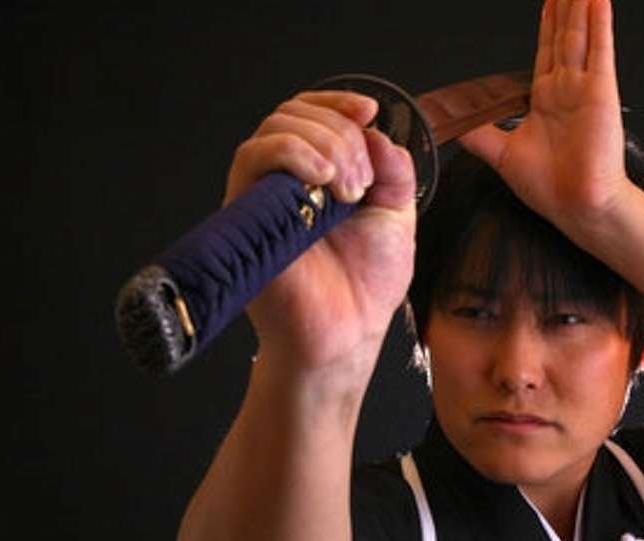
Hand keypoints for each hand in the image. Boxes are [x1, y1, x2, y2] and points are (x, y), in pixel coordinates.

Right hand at [224, 91, 416, 369]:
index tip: (370, 111)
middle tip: (363, 180)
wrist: (346, 334)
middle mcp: (288, 182)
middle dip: (340, 133)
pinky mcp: (246, 213)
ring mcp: (265, 196)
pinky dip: (292, 154)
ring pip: (274, 130)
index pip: (315, 115)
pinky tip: (324, 180)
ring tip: (348, 188)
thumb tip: (376, 132)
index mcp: (321, 177)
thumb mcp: (397, 215)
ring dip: (323, 144)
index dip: (340, 103)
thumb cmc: (366, 285)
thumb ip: (394, 170)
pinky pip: (254, 159)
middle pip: (296, 115)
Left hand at [459, 0, 630, 231]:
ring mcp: (584, 89)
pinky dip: (600, 24)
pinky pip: (599, 51)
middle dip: (564, 7)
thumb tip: (454, 122)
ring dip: (580, 6)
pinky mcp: (600, 92)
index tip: (548, 1)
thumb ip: (479, 134)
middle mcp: (566, 90)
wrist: (577, 205)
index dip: (546, 24)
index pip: (545, 51)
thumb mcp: (502, 154)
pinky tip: (597, 0)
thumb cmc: (551, 187)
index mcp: (545, 101)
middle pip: (563, 36)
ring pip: (579, 35)